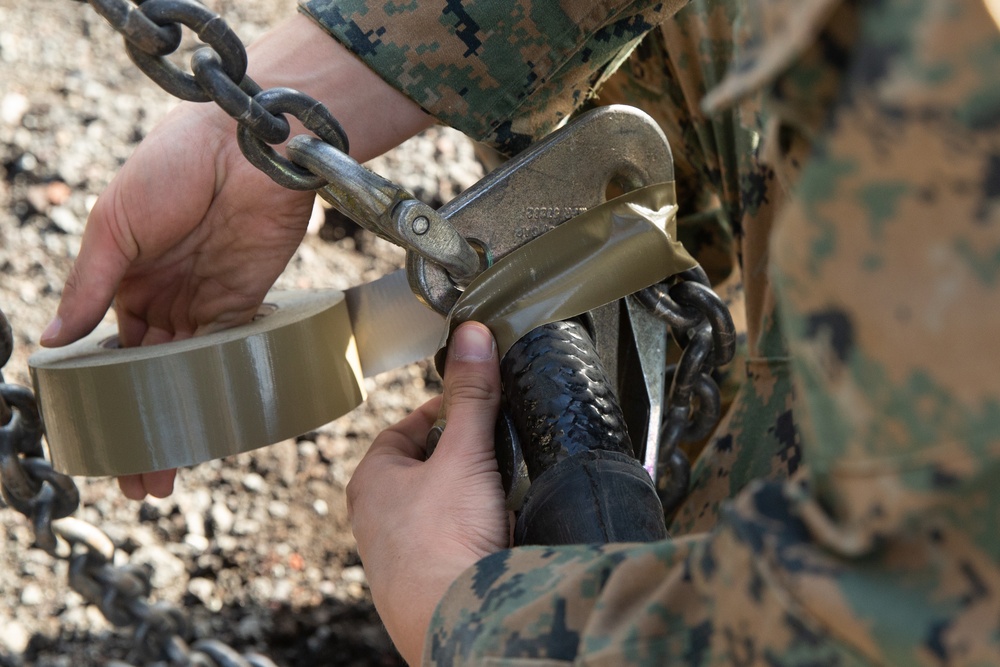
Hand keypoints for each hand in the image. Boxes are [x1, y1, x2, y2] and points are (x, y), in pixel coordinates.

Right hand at [37, 14, 432, 498]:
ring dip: (180, 422)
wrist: (248, 144)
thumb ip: (90, 286)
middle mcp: (166, 297)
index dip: (105, 397)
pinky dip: (217, 392)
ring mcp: (208, 302)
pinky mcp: (249, 303)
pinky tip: (207, 427)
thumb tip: (51, 342)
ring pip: (189, 376)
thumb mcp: (116, 225)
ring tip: (165, 476)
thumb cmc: (173, 167)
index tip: (97, 440)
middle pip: (152, 375)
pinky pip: (228, 356)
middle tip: (138, 482)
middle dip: (144, 425)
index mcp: (125, 278)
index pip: (110, 352)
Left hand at [348, 322, 507, 664]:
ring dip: (462, 496)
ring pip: (433, 509)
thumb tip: (472, 334)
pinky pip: (445, 544)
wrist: (458, 623)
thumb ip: (472, 395)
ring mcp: (394, 556)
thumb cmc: (444, 541)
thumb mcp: (465, 454)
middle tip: (490, 446)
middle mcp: (374, 520)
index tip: (471, 404)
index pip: (404, 430)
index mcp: (371, 480)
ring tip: (497, 491)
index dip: (440, 412)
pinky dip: (468, 532)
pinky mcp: (419, 585)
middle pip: (420, 469)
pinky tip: (492, 534)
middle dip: (455, 456)